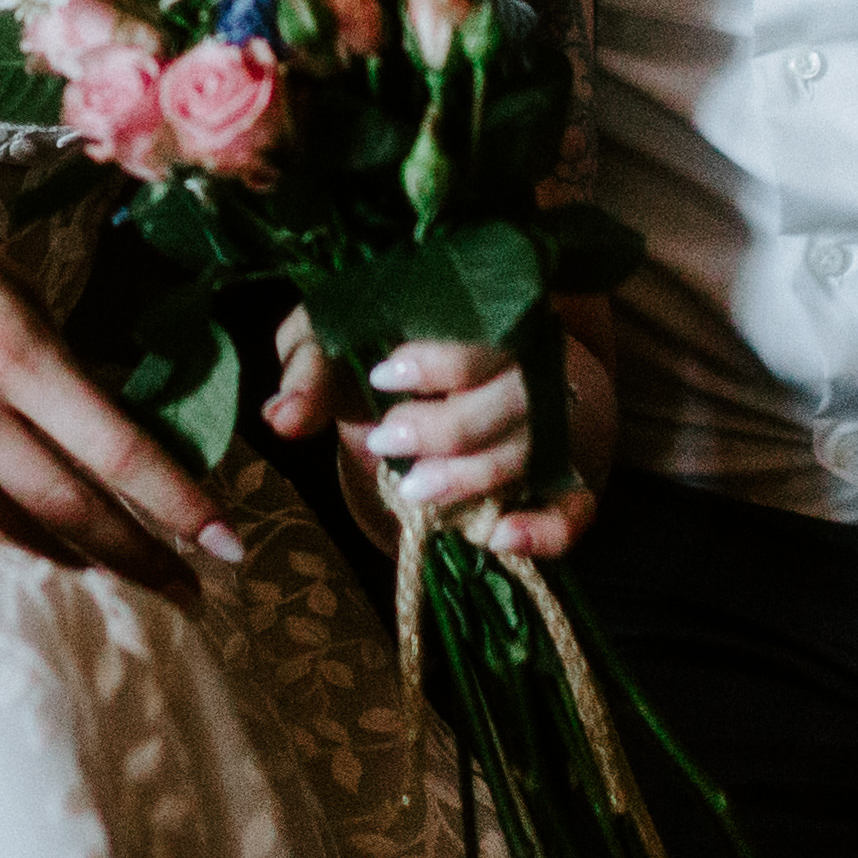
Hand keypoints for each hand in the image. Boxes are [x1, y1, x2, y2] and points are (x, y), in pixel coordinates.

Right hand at [0, 170, 244, 598]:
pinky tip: (40, 582)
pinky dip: (5, 553)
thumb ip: (51, 349)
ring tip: (134, 608)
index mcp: (13, 346)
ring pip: (14, 529)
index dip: (177, 502)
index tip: (229, 542)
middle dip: (142, 560)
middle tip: (195, 601)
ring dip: (79, 573)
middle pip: (73, 506)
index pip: (115, 445)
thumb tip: (101, 409)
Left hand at [265, 307, 601, 561]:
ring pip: (533, 451)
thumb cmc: (381, 354)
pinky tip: (498, 540)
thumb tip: (282, 418)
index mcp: (486, 318)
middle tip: (387, 442)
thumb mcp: (340, 346)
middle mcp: (531, 368)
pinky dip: (546, 531)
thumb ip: (310, 370)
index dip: (438, 360)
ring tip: (413, 490)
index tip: (381, 375)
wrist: (442, 385)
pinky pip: (576, 509)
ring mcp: (553, 428)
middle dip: (446, 427)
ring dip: (473, 477)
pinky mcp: (562, 482)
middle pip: (514, 395)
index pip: (485, 331)